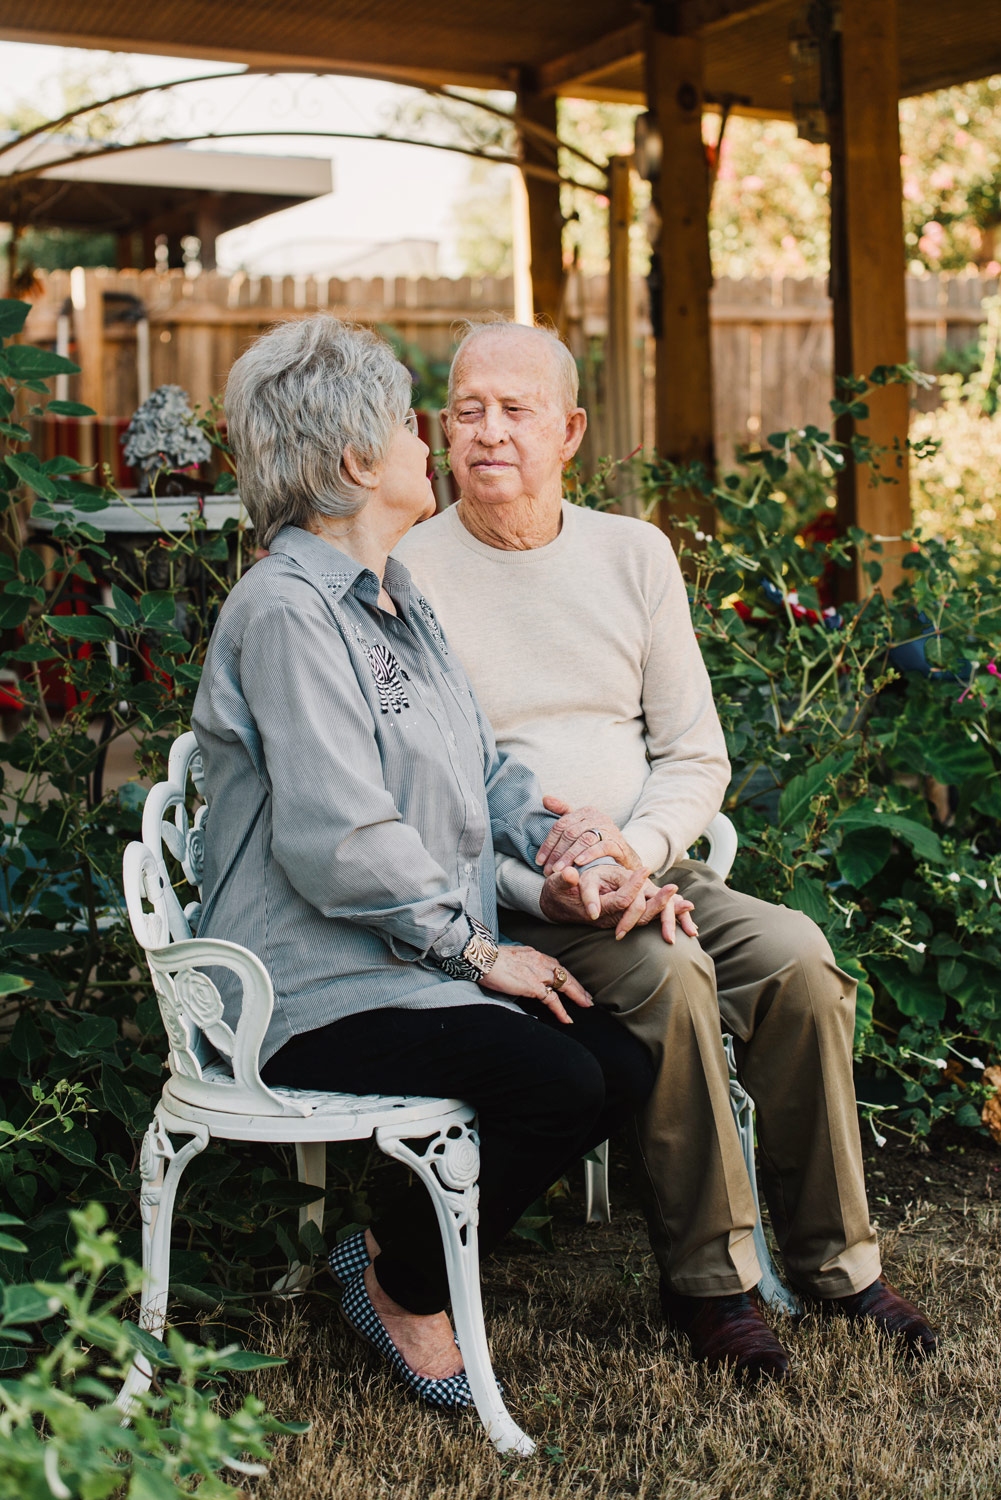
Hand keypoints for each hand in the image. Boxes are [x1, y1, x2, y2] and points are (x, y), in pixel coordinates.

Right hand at [478, 944, 592, 1024]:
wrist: (482, 958)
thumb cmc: (488, 959)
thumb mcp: (509, 957)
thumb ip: (519, 964)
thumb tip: (518, 973)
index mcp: (533, 954)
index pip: (555, 965)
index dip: (565, 975)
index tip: (572, 982)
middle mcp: (540, 961)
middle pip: (565, 974)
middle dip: (578, 986)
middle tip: (587, 996)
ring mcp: (539, 973)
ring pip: (565, 985)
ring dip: (577, 995)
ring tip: (586, 1005)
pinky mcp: (534, 986)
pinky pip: (553, 1001)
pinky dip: (562, 1011)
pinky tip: (568, 1019)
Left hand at [536, 797, 642, 874]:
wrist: (625, 857)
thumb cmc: (598, 842)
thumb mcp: (580, 826)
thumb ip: (563, 812)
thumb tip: (545, 798)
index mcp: (586, 812)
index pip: (561, 825)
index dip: (548, 843)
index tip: (539, 861)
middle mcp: (598, 817)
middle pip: (571, 833)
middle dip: (557, 853)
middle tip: (548, 870)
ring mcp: (609, 829)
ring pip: (584, 840)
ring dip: (569, 856)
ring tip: (559, 870)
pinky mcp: (618, 843)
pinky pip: (602, 847)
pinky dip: (589, 854)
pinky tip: (578, 864)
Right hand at [541, 865, 697, 943]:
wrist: (558, 906)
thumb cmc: (559, 891)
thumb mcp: (557, 883)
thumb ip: (564, 880)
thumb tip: (569, 874)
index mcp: (598, 908)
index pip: (621, 900)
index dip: (633, 886)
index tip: (644, 869)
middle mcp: (611, 918)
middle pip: (639, 914)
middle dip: (657, 903)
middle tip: (673, 888)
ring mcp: (619, 919)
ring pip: (646, 919)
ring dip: (666, 911)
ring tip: (687, 904)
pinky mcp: (625, 916)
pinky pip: (647, 917)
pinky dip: (665, 913)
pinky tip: (683, 907)